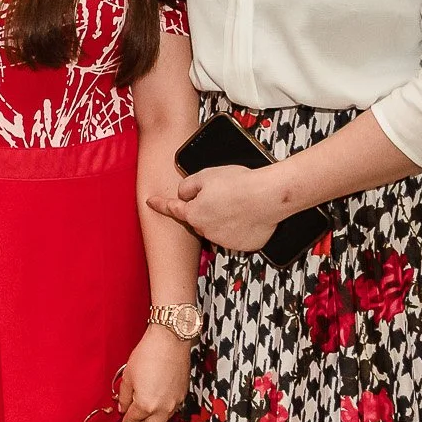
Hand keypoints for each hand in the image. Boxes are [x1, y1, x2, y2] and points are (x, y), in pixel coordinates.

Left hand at [118, 324, 190, 421]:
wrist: (170, 341)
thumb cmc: (147, 355)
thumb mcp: (128, 375)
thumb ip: (124, 395)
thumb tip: (123, 407)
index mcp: (146, 404)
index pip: (133, 421)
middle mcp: (163, 408)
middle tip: (133, 416)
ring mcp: (175, 402)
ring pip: (163, 420)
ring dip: (153, 418)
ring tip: (144, 403)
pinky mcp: (183, 395)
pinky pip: (171, 409)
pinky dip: (162, 408)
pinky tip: (156, 396)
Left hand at [148, 164, 282, 252]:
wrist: (269, 196)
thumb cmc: (239, 184)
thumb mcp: (205, 176)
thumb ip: (188, 186)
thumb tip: (184, 193)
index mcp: (193, 213)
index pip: (172, 208)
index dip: (160, 204)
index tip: (152, 202)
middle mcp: (206, 231)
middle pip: (199, 218)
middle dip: (207, 208)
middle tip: (224, 194)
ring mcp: (225, 240)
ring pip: (218, 227)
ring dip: (224, 218)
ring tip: (240, 203)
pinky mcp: (243, 245)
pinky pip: (238, 235)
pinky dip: (241, 227)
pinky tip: (249, 215)